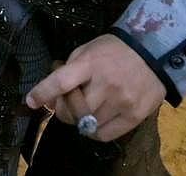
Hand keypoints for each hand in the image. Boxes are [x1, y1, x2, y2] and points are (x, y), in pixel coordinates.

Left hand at [25, 34, 165, 142]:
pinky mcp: (135, 116)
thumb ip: (69, 70)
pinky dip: (94, 130)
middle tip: (66, 102)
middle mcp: (106, 85)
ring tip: (86, 106)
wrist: (154, 52)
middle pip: (73, 111)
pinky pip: (104, 135)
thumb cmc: (114, 51)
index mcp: (90, 64)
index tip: (31, 101)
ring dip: (80, 119)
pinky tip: (97, 118)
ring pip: (87, 125)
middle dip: (63, 109)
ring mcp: (122, 102)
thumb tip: (51, 92)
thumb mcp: (88, 50)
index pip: (61, 82)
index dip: (43, 93)